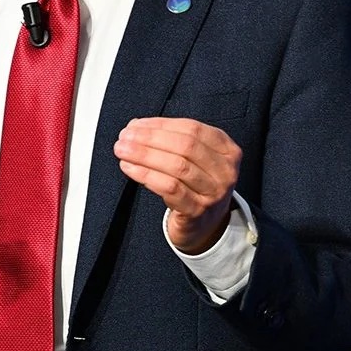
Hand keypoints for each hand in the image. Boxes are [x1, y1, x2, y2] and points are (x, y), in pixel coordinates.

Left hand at [114, 117, 241, 253]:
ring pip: (177, 166)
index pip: (192, 129)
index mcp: (227, 150)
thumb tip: (136, 127)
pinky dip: (146, 175)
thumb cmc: (195, 187)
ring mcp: (214, 192)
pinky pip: (170, 188)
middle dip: (150, 139)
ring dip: (144, 155)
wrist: (206, 225)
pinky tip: (130, 168)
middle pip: (185, 146)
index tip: (135, 125)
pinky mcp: (198, 210)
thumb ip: (170, 140)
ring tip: (123, 151)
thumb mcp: (194, 160)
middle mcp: (225, 170)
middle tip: (125, 137)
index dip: (160, 125)